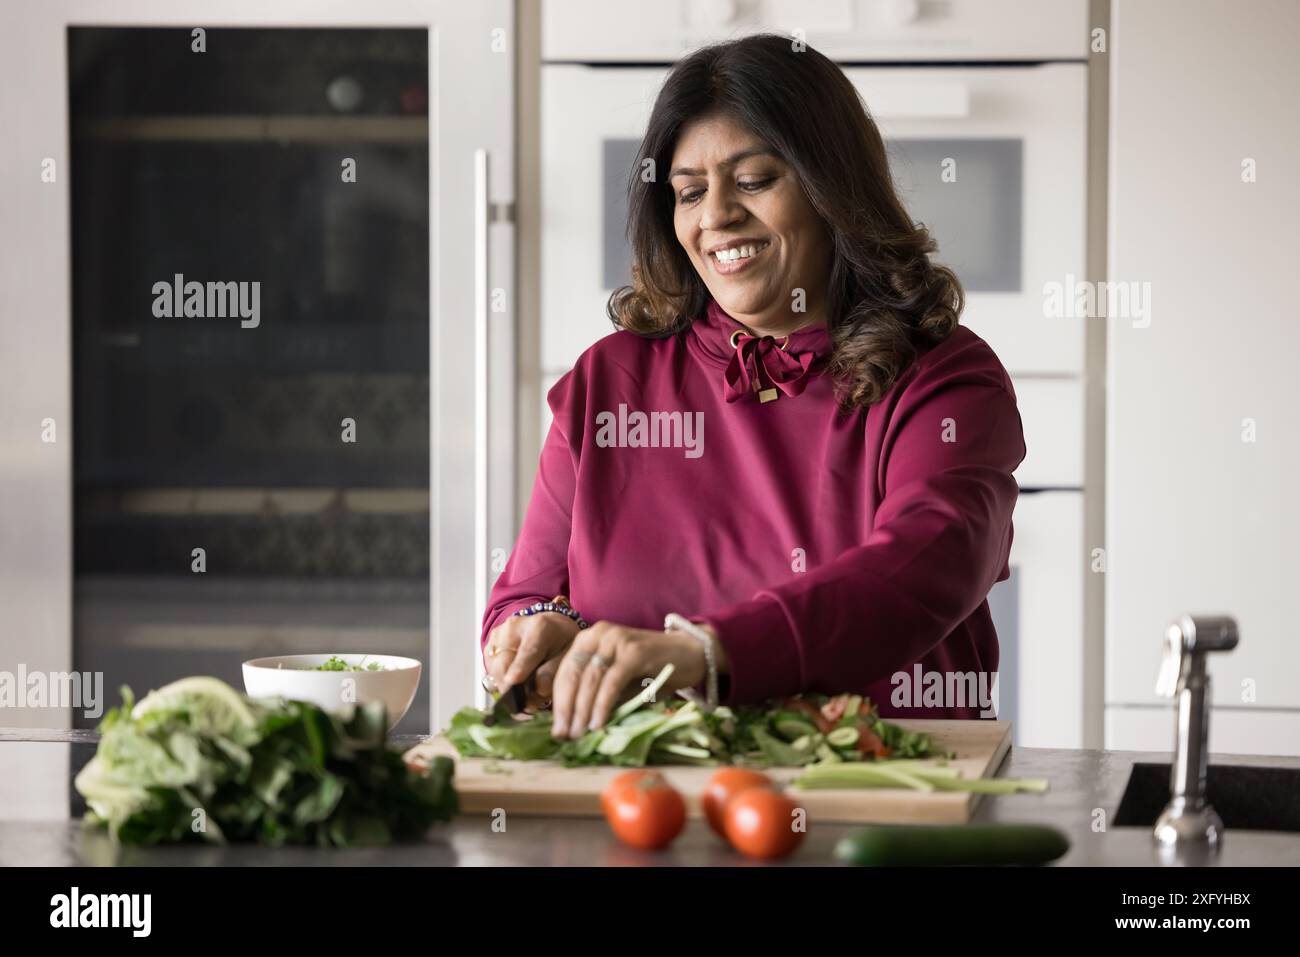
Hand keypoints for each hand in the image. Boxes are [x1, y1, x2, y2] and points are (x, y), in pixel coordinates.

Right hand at [484, 611, 580, 705]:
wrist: (551, 628)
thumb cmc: (561, 642)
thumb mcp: (568, 656)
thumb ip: (554, 672)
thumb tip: (539, 689)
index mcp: (540, 627)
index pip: (528, 651)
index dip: (519, 668)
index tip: (513, 681)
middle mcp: (514, 628)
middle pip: (504, 664)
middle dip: (512, 689)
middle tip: (529, 705)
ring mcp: (499, 635)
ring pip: (495, 670)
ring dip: (508, 687)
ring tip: (527, 694)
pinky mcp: (490, 645)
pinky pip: (491, 671)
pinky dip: (503, 681)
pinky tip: (518, 682)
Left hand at [550, 621, 712, 738]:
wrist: (690, 654)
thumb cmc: (651, 670)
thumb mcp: (617, 680)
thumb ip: (597, 694)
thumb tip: (572, 725)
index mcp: (589, 639)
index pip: (565, 672)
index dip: (557, 702)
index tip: (556, 730)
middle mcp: (599, 634)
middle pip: (573, 675)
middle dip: (566, 709)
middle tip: (564, 736)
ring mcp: (616, 640)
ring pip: (590, 679)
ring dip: (582, 710)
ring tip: (578, 734)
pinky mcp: (633, 651)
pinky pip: (611, 682)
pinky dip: (602, 705)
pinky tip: (597, 724)